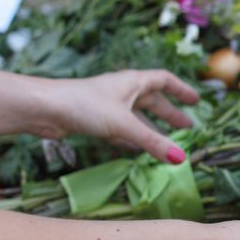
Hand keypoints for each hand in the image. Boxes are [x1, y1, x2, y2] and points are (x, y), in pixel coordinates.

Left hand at [37, 70, 199, 163]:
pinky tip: (136, 149)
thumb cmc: (85, 106)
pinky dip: (132, 137)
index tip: (196, 100)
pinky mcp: (94, 119)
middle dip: (170, 114)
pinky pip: (121, 127)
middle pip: (152, 100)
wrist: (44, 108)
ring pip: (136, 116)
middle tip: (187, 127)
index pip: (164, 80)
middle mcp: (122, 91)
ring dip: (152, 128)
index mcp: (132, 82)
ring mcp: (107, 105)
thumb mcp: (124, 124)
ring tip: (166, 142)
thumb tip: (181, 159)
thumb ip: (153, 142)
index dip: (181, 89)